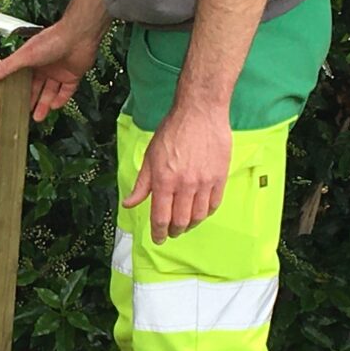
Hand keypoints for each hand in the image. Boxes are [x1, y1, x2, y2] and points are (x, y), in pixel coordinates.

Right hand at [0, 17, 101, 122]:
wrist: (77, 36)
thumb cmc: (51, 40)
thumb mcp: (24, 56)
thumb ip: (5, 67)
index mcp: (32, 59)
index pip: (23, 76)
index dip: (18, 88)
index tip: (11, 99)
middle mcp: (45, 65)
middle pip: (37, 87)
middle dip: (31, 100)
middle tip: (24, 113)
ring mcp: (60, 71)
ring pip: (51, 91)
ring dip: (45, 104)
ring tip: (37, 118)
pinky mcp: (73, 75)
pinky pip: (67, 91)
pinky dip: (61, 99)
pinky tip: (54, 107)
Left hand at [125, 103, 230, 243]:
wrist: (200, 112)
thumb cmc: (173, 130)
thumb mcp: (150, 156)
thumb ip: (141, 184)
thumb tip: (129, 204)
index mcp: (164, 180)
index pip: (160, 217)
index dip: (158, 233)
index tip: (158, 238)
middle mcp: (184, 184)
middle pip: (181, 221)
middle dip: (174, 231)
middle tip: (171, 232)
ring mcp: (204, 182)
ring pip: (198, 216)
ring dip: (190, 224)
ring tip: (185, 223)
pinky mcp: (220, 177)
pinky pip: (214, 204)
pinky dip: (206, 212)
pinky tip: (200, 210)